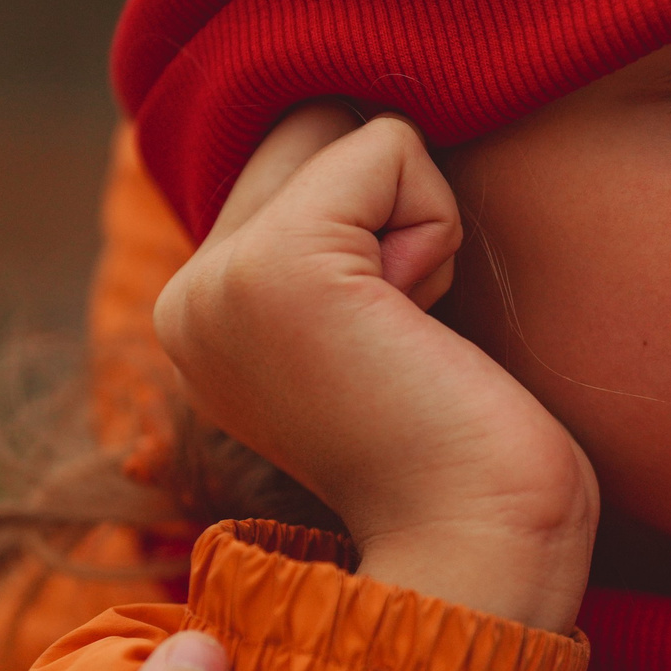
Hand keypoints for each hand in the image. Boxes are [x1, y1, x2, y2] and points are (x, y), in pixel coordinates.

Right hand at [155, 106, 599, 630]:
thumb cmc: (471, 443)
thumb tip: (368, 128)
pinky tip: (422, 323)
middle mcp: (186, 295)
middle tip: (407, 329)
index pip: (289, 156)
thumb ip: (340, 240)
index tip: (394, 334)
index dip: (380, 219)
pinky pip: (386, 146)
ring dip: (418, 216)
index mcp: (200, 312)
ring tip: (411, 331)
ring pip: (347, 129)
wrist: (484, 543)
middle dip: (394, 205)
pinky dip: (436, 223)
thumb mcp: (376, 324)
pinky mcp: (277, 266)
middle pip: (309, 126)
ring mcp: (218, 280)